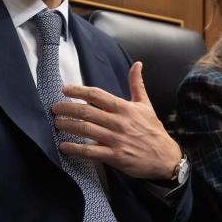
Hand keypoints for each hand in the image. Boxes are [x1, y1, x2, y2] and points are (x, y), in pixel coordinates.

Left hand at [52, 62, 182, 180]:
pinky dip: (75, 148)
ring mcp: (116, 140)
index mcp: (125, 108)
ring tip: (57, 123)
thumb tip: (137, 64)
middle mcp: (119, 122)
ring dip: (68, 126)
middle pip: (86, 112)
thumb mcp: (146, 105)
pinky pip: (90, 152)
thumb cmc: (153, 130)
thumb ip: (137, 84)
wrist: (165, 157)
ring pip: (85, 130)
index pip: (97, 95)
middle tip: (55, 108)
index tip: (65, 90)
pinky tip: (64, 146)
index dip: (78, 91)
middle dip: (67, 109)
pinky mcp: (114, 156)